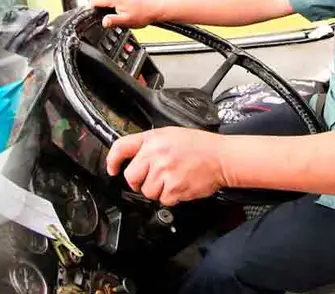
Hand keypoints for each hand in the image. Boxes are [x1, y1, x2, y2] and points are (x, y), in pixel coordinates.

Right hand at [87, 0, 159, 28]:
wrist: (154, 9)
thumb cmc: (143, 15)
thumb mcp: (126, 22)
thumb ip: (112, 21)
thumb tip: (103, 22)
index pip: (94, 0)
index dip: (91, 9)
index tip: (93, 16)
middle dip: (95, 6)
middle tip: (100, 16)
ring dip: (101, 3)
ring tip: (108, 13)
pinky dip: (107, 0)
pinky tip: (113, 8)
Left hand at [106, 127, 226, 205]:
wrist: (222, 157)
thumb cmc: (199, 146)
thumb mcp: (169, 134)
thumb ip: (149, 144)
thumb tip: (133, 157)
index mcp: (152, 139)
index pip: (121, 147)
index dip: (112, 160)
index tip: (112, 168)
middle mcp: (156, 155)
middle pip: (131, 177)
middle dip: (138, 181)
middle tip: (151, 178)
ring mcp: (165, 172)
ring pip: (147, 191)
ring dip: (157, 190)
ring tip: (171, 180)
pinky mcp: (174, 188)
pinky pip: (163, 200)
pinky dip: (170, 197)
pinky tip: (179, 185)